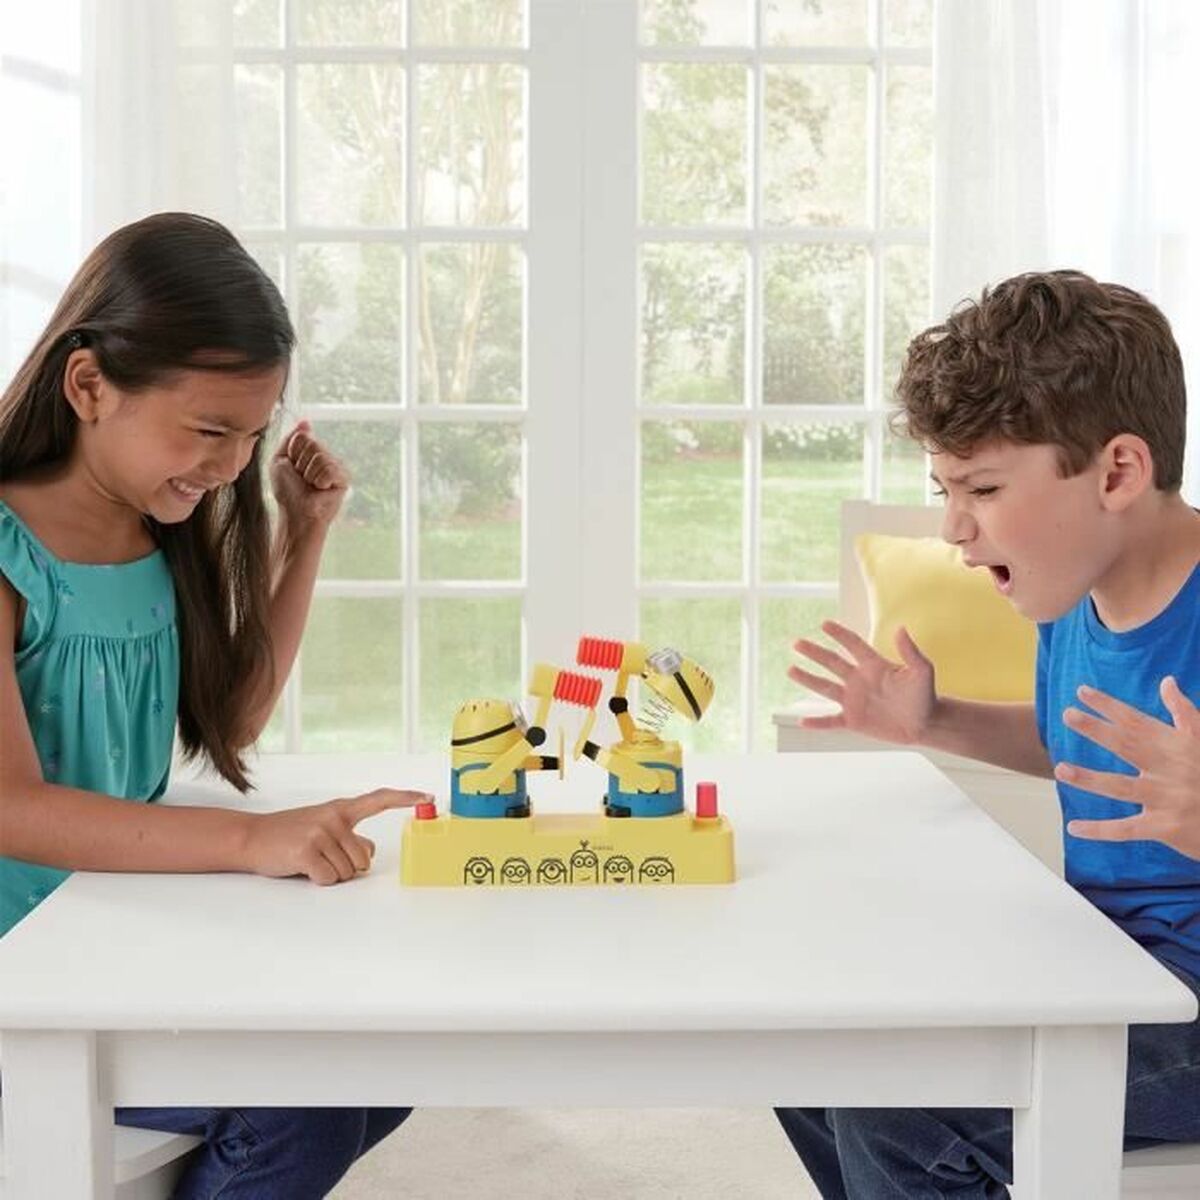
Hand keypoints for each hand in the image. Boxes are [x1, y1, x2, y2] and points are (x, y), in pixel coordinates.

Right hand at [242, 787, 431, 884]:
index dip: (405, 798)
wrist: (252, 837)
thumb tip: (370, 851)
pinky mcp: (307, 851)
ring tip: (310, 860)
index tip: (428, 796)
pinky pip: (329, 879)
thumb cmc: (291, 834)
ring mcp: (321, 832)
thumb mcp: (324, 827)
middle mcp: (334, 817)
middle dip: (346, 866)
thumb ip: (350, 836)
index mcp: (341, 809)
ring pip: (348, 872)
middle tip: (322, 857)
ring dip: (330, 874)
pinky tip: (303, 868)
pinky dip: (318, 880)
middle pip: (364, 859)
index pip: (379, 799)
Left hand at [269, 420, 349, 530]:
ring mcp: (337, 466)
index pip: (303, 436)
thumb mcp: (280, 460)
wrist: (296, 513)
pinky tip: (322, 490)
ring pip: (321, 456)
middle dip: (302, 463)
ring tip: (312, 486)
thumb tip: (305, 421)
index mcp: (312, 451)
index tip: (293, 468)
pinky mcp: (345, 478)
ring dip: (310, 474)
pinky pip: (330, 468)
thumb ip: (291, 439)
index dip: (293, 452)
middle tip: (303, 480)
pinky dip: (321, 481)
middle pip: (313, 444)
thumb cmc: (287, 491)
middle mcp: (326, 456)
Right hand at [788, 620, 936, 744]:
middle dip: (814, 653)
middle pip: (832, 662)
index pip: (853, 645)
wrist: (926, 724)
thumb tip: (901, 628)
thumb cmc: (925, 696)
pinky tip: (802, 721)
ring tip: (790, 670)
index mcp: (873, 666)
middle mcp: (859, 680)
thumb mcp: (922, 672)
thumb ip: (910, 651)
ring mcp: (854, 700)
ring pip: (825, 688)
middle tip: (797, 643)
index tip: (824, 624)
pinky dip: (817, 723)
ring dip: (808, 679)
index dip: (839, 634)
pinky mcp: (853, 720)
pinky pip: (831, 721)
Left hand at [1057, 678, 1199, 859]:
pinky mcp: (1166, 828)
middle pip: (1127, 746)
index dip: (1109, 706)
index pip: (1137, 721)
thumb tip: (1167, 681)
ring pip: (1121, 787)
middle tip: (1067, 714)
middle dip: (1097, 729)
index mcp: (1177, 747)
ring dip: (1089, 779)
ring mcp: (1167, 799)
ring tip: (1059, 769)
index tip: (1081, 691)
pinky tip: (1073, 827)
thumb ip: (1184, 712)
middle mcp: (1170, 770)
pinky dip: (1100, 830)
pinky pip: (1127, 829)